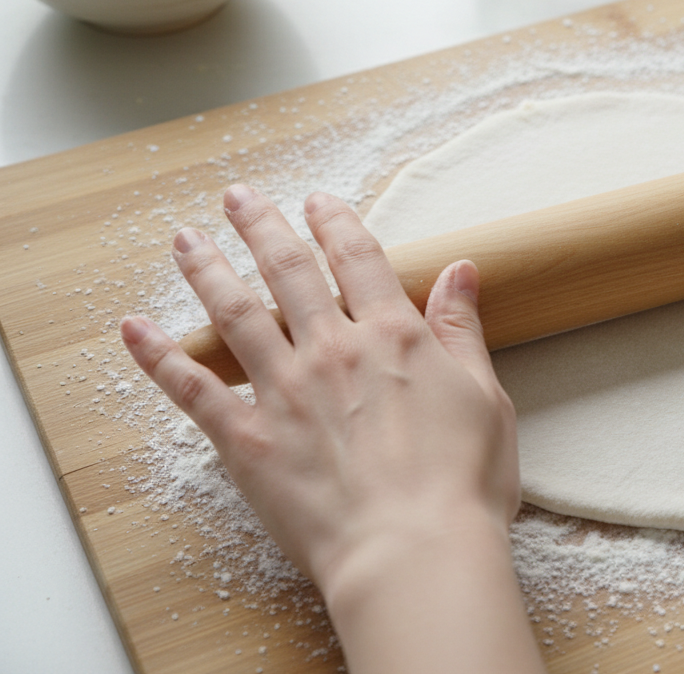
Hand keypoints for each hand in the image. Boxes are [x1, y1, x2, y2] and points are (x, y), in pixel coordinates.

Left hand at [121, 185, 542, 672]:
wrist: (413, 550)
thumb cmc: (461, 482)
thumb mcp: (484, 396)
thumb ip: (461, 331)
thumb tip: (460, 271)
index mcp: (393, 336)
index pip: (358, 259)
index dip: (336, 223)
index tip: (318, 201)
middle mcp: (332, 349)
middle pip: (287, 270)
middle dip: (261, 226)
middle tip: (237, 197)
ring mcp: (284, 392)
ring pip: (234, 313)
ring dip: (207, 269)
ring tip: (185, 240)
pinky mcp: (248, 439)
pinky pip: (193, 389)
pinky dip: (160, 356)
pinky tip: (135, 329)